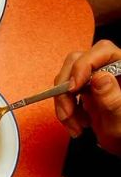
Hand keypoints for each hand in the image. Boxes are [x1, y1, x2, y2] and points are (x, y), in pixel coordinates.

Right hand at [54, 40, 120, 154]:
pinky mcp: (85, 89)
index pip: (102, 52)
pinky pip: (64, 93)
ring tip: (74, 125)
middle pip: (77, 63)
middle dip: (67, 89)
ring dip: (63, 103)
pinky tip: (76, 124)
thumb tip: (100, 77)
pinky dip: (64, 110)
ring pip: (66, 79)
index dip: (84, 66)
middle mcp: (109, 68)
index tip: (73, 88)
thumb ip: (113, 98)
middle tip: (67, 111)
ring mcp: (95, 78)